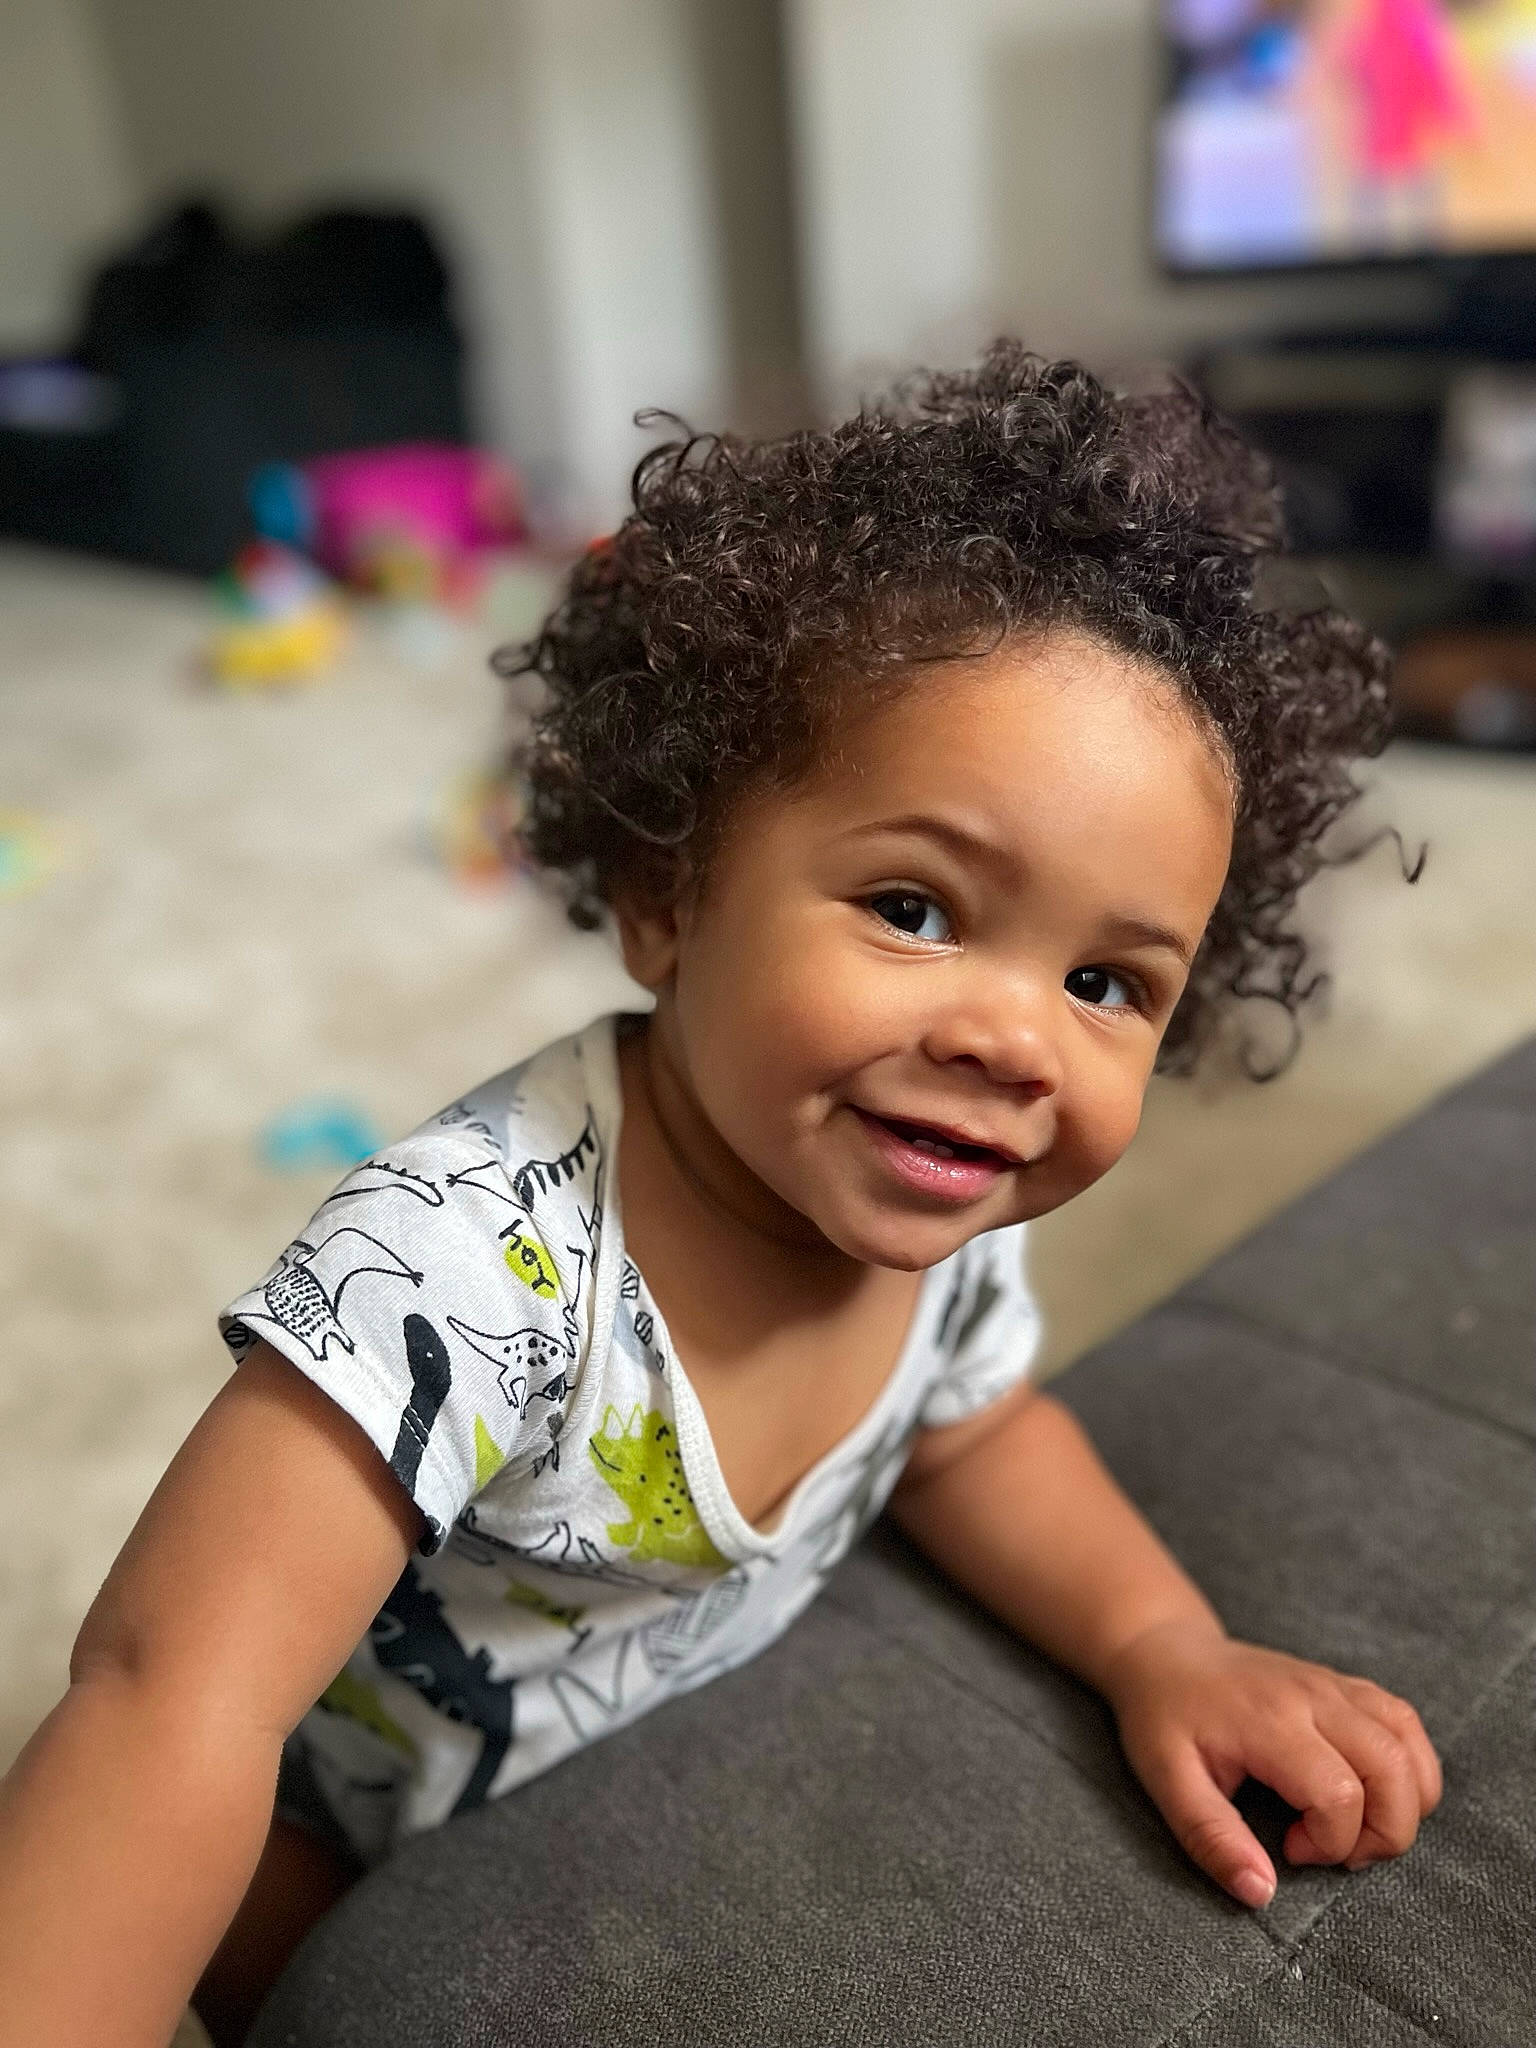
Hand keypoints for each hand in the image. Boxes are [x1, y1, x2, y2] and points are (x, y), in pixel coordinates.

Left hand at [1101, 1618, 1442, 1909]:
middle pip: (1392, 1769)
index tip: (1290, 1849)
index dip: (1328, 1842)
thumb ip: (1212, 1839)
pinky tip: (1372, 1792)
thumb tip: (1261, 1893)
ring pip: (1408, 1744)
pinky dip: (1409, 1767)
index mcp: (1269, 1721)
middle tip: (1336, 1851)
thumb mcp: (1167, 1782)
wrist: (1165, 1653)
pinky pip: (1403, 1723)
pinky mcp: (1345, 1685)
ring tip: (1357, 1825)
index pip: (1339, 1793)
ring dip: (1405, 1802)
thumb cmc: (1163, 1718)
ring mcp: (1334, 1685)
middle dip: (1385, 1833)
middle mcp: (1313, 1696)